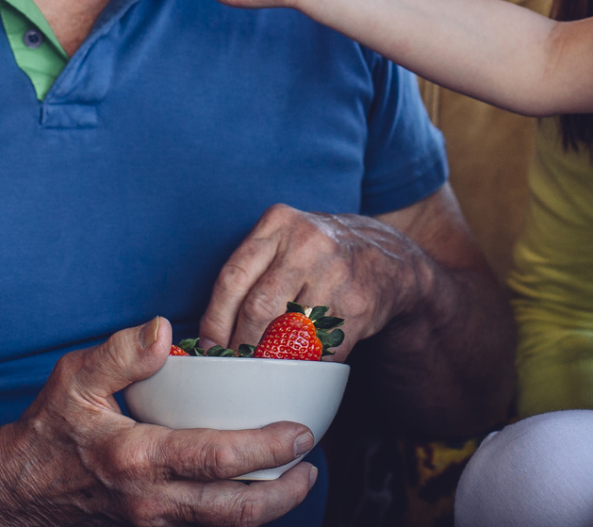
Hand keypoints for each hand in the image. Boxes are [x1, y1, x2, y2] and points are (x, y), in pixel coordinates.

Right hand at [0, 316, 316, 525]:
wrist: (16, 491)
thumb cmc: (48, 430)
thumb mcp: (74, 378)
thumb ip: (121, 352)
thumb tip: (164, 330)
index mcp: (138, 458)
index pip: (218, 460)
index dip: (267, 449)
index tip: (301, 432)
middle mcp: (151, 500)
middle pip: (235, 510)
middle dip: (284, 492)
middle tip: (311, 463)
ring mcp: (153, 523)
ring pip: (224, 526)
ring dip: (267, 507)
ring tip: (296, 478)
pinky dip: (237, 513)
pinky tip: (254, 488)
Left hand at [198, 204, 432, 356]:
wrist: (385, 259)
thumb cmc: (316, 257)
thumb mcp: (283, 242)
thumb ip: (250, 271)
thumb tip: (208, 332)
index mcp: (279, 223)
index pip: (233, 277)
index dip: (214, 319)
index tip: (207, 346)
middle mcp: (306, 243)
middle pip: (257, 308)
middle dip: (238, 345)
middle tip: (230, 365)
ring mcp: (335, 274)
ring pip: (287, 332)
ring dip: (269, 359)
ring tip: (259, 370)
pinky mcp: (357, 306)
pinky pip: (319, 347)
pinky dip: (304, 364)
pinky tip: (296, 368)